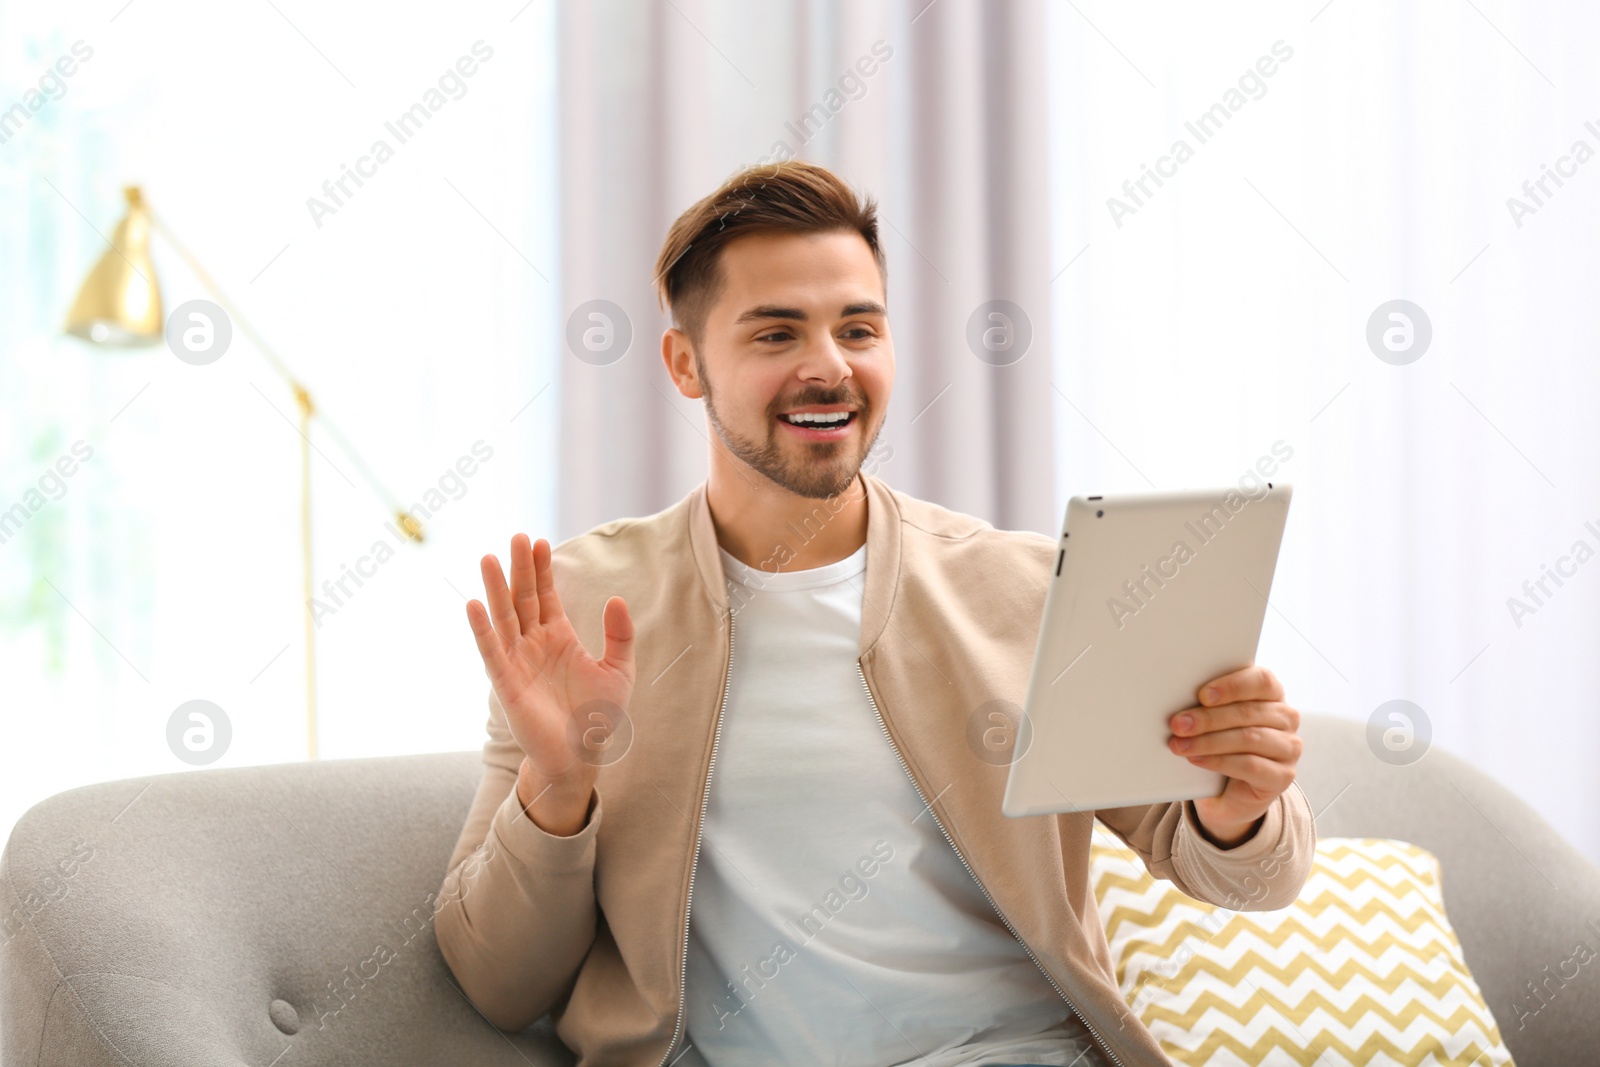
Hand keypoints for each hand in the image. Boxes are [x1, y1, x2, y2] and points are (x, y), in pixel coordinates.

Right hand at [465, 534, 634, 813]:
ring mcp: (517, 661)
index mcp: (558, 637)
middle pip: (523, 598)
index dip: (542, 569)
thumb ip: (620, 635)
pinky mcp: (506, 683)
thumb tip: (616, 598)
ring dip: (496, 589)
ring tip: (490, 558)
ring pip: (504, 618)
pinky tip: (475, 604)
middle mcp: (534, 644)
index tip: (540, 541)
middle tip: (517, 537)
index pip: (546, 595)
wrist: (581, 756)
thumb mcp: (619, 670)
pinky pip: (492, 651)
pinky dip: (482, 629)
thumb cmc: (598, 716)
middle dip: (520, 569)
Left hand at [1167, 664, 1302, 847]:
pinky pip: (1250, 765)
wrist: (1230, 791)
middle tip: (1178, 724)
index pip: (1261, 680)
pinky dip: (1219, 761)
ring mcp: (1288, 747)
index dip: (1231, 686)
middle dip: (1208, 718)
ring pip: (1248, 738)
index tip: (1202, 695)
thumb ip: (1208, 703)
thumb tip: (1177, 696)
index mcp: (1272, 693)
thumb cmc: (1220, 743)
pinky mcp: (1282, 775)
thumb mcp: (1215, 718)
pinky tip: (1197, 760)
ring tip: (1180, 745)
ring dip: (1209, 741)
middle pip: (1248, 712)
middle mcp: (1286, 717)